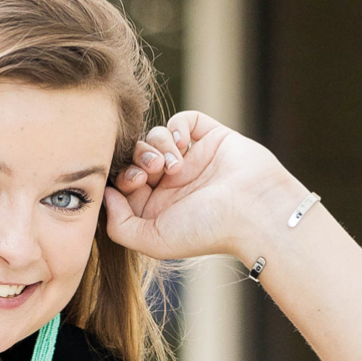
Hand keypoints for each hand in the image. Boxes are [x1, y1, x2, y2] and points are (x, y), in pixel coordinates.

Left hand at [103, 110, 304, 265]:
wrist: (254, 211)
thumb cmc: (207, 231)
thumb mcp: (153, 241)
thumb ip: (120, 225)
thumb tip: (107, 194)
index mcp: (158, 207)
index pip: (125, 181)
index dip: (121, 176)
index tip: (134, 182)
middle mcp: (173, 183)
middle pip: (137, 155)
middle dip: (138, 159)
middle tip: (152, 171)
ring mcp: (193, 159)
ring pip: (156, 136)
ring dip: (158, 146)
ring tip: (175, 165)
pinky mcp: (212, 138)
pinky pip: (184, 120)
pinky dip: (177, 126)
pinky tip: (183, 144)